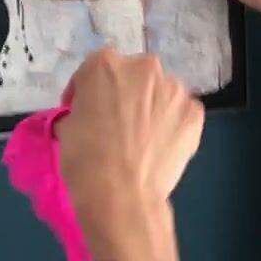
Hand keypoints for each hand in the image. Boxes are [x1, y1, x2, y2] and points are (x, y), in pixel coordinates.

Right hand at [59, 49, 202, 260]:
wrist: (121, 195)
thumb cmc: (84, 160)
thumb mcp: (66, 128)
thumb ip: (81, 111)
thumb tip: (89, 118)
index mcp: (104, 64)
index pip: (93, 70)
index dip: (87, 92)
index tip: (84, 112)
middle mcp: (143, 67)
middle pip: (132, 75)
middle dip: (124, 94)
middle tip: (115, 123)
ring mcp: (174, 89)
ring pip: (160, 93)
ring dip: (151, 107)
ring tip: (141, 138)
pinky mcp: (195, 113)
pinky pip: (180, 114)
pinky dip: (171, 125)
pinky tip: (159, 146)